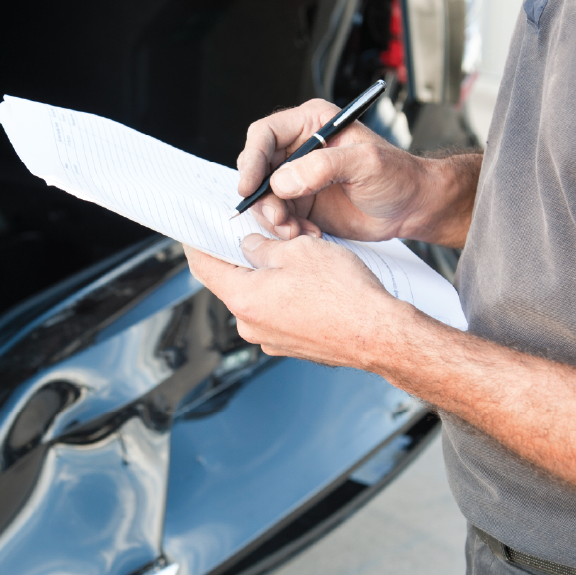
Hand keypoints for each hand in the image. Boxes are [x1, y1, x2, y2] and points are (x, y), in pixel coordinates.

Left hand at [182, 235, 412, 368]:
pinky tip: (311, 282)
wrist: (380, 335)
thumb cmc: (344, 294)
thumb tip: (250, 246)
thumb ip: (264, 246)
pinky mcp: (292, 345)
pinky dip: (287, 294)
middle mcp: (250, 325)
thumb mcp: (298, 250)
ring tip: (299, 257)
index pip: (203, 266)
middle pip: (233, 281)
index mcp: (243, 299)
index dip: (197, 242)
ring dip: (271, 275)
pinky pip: (279, 312)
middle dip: (246, 255)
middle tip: (264, 233)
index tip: (195, 229)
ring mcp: (271, 339)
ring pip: (260, 296)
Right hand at [236, 98, 476, 247]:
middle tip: (278, 219)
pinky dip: (288, 231)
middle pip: (258, 170)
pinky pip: (279, 219)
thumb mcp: (367, 163)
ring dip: (275, 219)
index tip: (250, 186)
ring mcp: (298, 179)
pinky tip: (311, 235)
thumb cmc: (399, 176)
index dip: (251, 159)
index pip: (265, 135)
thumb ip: (324, 166)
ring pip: (265, 199)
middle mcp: (299, 150)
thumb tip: (283, 180)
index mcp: (311, 125)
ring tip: (297, 232)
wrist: (413, 207)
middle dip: (262, 198)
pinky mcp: (302, 205)